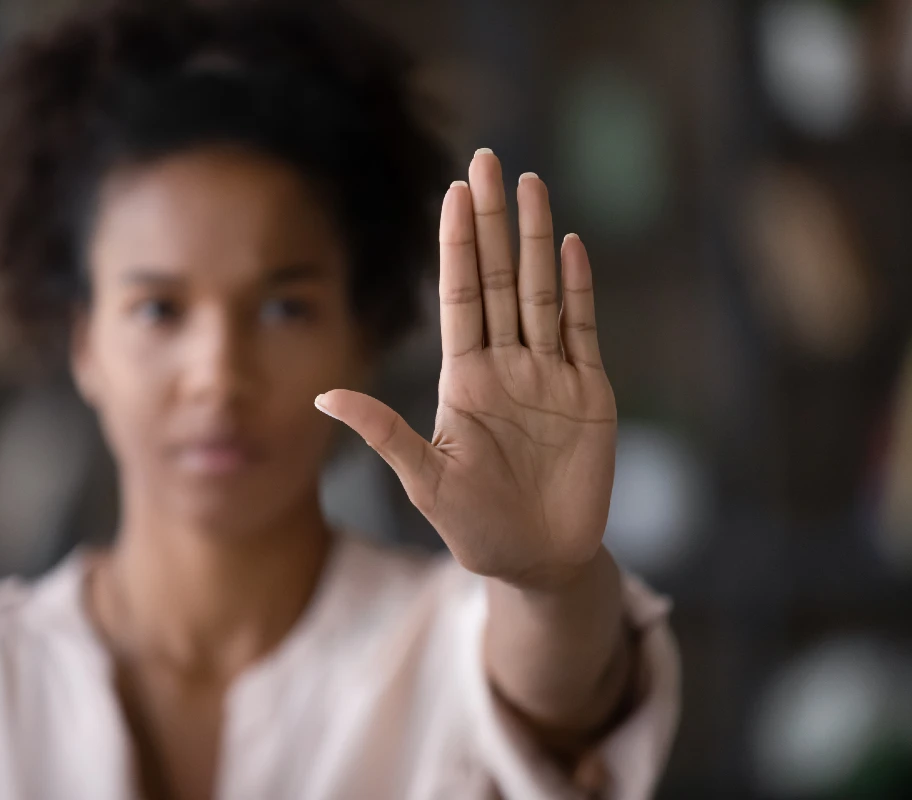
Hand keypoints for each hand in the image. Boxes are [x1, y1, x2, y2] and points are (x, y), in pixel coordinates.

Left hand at [316, 149, 616, 588]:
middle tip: (487, 161)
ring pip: (544, 293)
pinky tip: (572, 247)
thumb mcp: (425, 480)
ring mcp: (549, 376)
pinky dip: (581, 290)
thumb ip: (383, 433)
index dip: (457, 246)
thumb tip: (322, 396)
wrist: (539, 561)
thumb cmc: (475, 527)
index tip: (451, 194)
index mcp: (464, 380)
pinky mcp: (589, 395)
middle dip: (493, 222)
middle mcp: (506, 366)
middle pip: (501, 279)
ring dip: (538, 239)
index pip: (460, 297)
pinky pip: (583, 332)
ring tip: (531, 184)